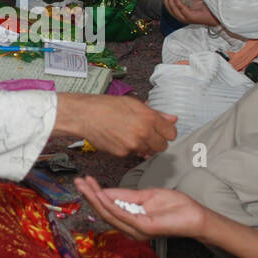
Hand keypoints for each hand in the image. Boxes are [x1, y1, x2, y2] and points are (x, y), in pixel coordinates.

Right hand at [55, 94, 176, 156]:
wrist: (85, 115)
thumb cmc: (107, 106)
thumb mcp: (134, 104)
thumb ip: (156, 114)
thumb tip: (172, 119)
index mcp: (148, 118)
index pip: (171, 133)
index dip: (166, 131)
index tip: (162, 130)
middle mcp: (143, 133)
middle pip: (162, 146)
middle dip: (156, 141)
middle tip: (146, 132)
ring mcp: (133, 145)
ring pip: (148, 151)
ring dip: (143, 145)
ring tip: (130, 133)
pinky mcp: (123, 154)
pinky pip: (133, 153)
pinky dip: (129, 148)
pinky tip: (120, 137)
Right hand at [73, 175, 206, 239]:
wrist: (194, 215)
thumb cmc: (175, 206)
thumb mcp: (146, 196)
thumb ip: (126, 195)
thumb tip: (105, 191)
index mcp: (130, 220)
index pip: (108, 207)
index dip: (95, 194)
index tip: (84, 180)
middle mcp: (130, 228)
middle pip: (104, 212)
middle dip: (90, 196)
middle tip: (78, 182)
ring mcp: (135, 229)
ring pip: (109, 214)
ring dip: (95, 199)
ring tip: (85, 185)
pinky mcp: (142, 227)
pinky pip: (122, 215)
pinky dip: (110, 204)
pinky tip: (101, 194)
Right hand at [162, 0, 218, 26]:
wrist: (215, 15)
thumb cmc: (206, 10)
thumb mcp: (193, 3)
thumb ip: (185, 0)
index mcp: (181, 15)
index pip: (170, 8)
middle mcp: (182, 18)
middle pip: (169, 8)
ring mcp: (186, 18)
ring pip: (173, 8)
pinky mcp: (190, 17)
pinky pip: (180, 7)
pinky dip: (176, 0)